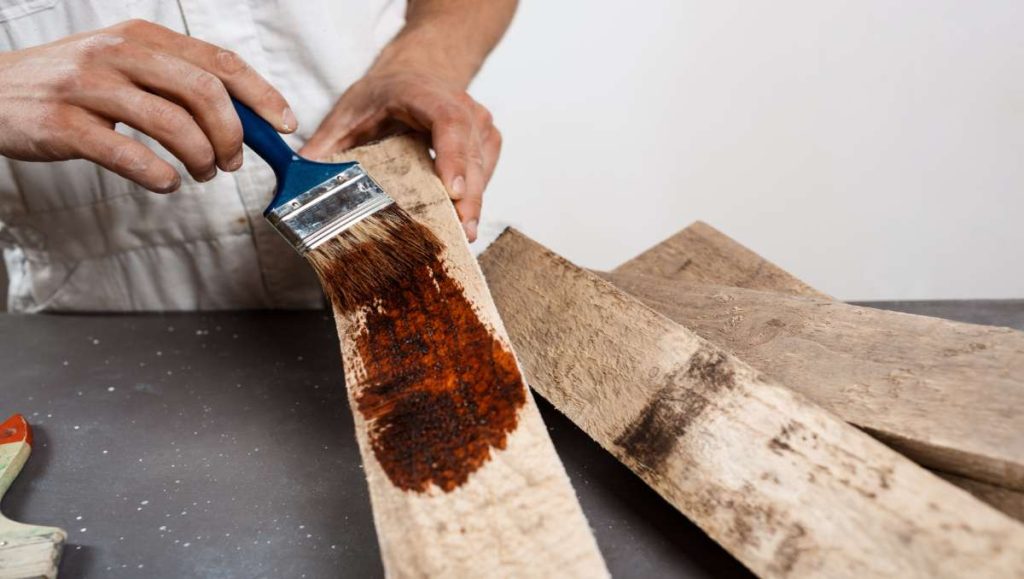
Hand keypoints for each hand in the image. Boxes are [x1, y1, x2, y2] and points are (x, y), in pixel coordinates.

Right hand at [0, 19, 294, 192]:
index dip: (260, 95)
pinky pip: (127, 153)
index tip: (283, 124)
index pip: (219, 60)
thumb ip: (176, 83)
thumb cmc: (70, 85)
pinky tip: (166, 183)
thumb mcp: (124, 66)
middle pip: (204, 92)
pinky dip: (158, 175)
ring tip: (201, 173)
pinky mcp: (63, 124)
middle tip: (232, 161)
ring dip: (201, 159)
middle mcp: (117, 53)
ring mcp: (88, 86)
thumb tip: (242, 118)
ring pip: (171, 124)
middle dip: (232, 134)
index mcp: (141, 37)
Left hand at [300, 69, 500, 241]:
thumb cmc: (384, 95)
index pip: (447, 121)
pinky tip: (461, 222)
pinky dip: (475, 198)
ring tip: (462, 236)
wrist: (416, 73)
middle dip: (467, 196)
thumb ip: (324, 148)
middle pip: (470, 152)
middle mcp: (460, 105)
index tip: (450, 191)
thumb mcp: (348, 114)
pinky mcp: (487, 142)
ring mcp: (479, 123)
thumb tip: (297, 184)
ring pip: (482, 167)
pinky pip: (485, 174)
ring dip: (473, 203)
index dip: (452, 156)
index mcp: (423, 94)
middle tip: (461, 232)